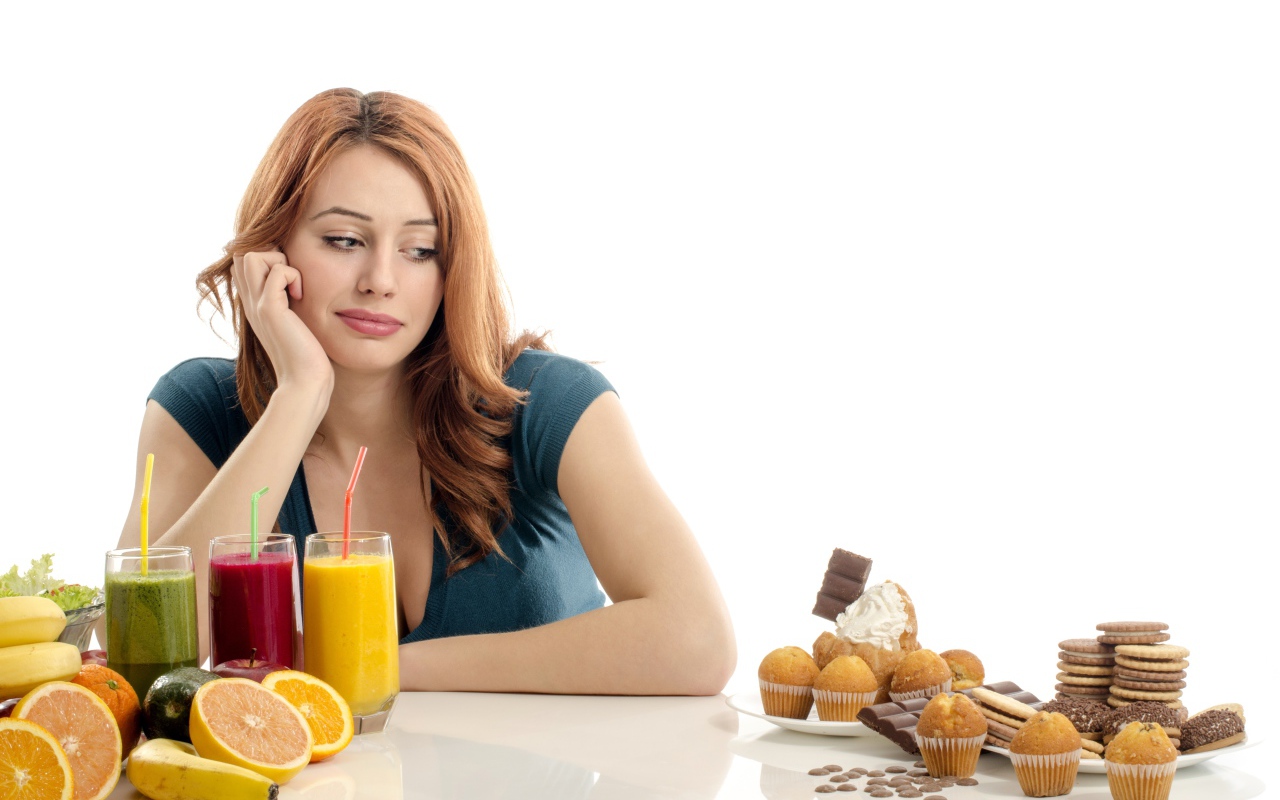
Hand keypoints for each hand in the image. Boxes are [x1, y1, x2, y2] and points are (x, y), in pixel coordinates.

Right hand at [232, 250, 333, 390]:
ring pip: (251, 255)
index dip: (265, 258)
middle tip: (291, 277)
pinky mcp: (271, 311)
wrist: (304, 382)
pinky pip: (276, 272)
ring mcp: (257, 305)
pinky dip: (292, 275)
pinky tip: (300, 296)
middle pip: (241, 254)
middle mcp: (250, 302)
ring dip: (278, 261)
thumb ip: (289, 302)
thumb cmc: (306, 355)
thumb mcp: (294, 322)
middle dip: (270, 254)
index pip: (242, 262)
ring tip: (294, 285)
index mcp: (254, 304)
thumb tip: (298, 283)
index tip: (288, 277)